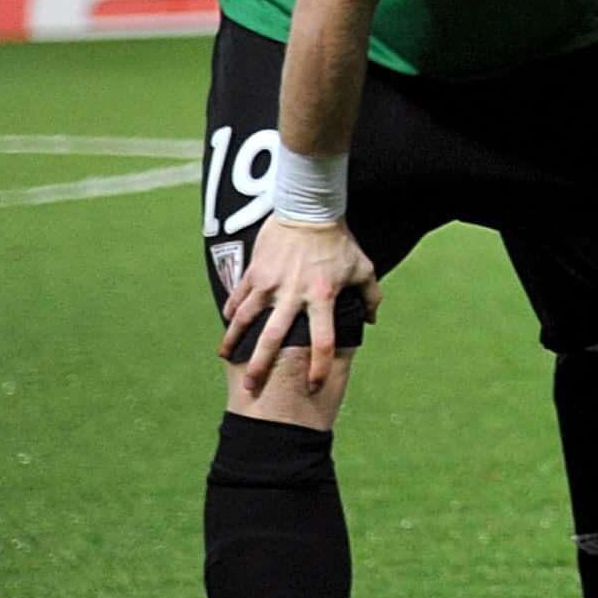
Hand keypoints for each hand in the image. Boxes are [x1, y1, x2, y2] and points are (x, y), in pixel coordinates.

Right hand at [221, 215, 376, 401]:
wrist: (309, 210)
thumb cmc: (339, 241)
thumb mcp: (363, 267)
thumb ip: (370, 296)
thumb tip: (371, 320)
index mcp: (323, 296)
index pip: (323, 340)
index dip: (320, 366)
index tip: (313, 385)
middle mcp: (293, 294)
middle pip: (274, 338)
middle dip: (261, 365)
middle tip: (251, 387)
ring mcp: (269, 283)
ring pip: (246, 318)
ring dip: (234, 340)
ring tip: (226, 357)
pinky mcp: (254, 272)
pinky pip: (238, 297)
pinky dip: (232, 311)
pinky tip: (227, 323)